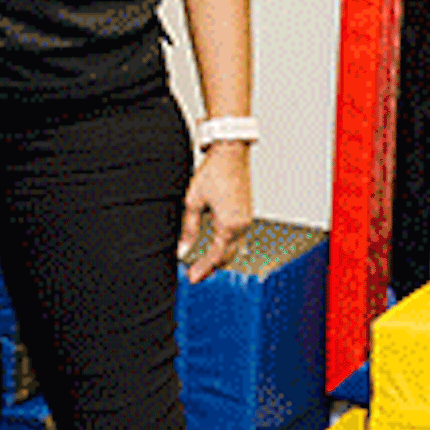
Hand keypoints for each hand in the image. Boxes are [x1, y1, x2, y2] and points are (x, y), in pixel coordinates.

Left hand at [180, 139, 252, 284]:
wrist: (230, 152)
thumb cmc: (213, 171)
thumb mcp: (193, 202)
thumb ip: (188, 229)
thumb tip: (182, 250)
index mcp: (229, 225)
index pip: (216, 257)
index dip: (203, 269)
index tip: (191, 277)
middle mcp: (242, 224)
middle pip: (228, 256)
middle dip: (212, 267)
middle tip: (195, 275)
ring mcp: (247, 218)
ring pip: (235, 247)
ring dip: (220, 257)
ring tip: (204, 264)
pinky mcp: (247, 212)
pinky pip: (239, 237)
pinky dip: (227, 246)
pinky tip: (217, 247)